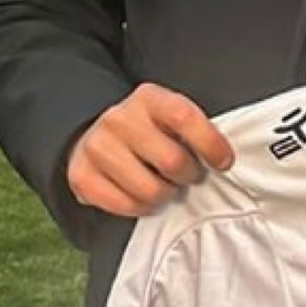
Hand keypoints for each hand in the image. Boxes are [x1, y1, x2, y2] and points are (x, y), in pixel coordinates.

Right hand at [66, 83, 233, 216]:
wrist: (95, 136)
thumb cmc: (147, 129)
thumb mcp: (169, 116)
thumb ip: (192, 129)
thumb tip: (224, 159)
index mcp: (148, 97)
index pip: (185, 117)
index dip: (211, 143)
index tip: (225, 162)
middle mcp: (119, 118)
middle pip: (172, 160)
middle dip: (190, 176)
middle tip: (190, 176)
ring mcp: (97, 147)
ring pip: (150, 190)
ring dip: (166, 195)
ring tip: (167, 187)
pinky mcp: (81, 176)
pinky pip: (123, 206)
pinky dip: (141, 209)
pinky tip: (144, 198)